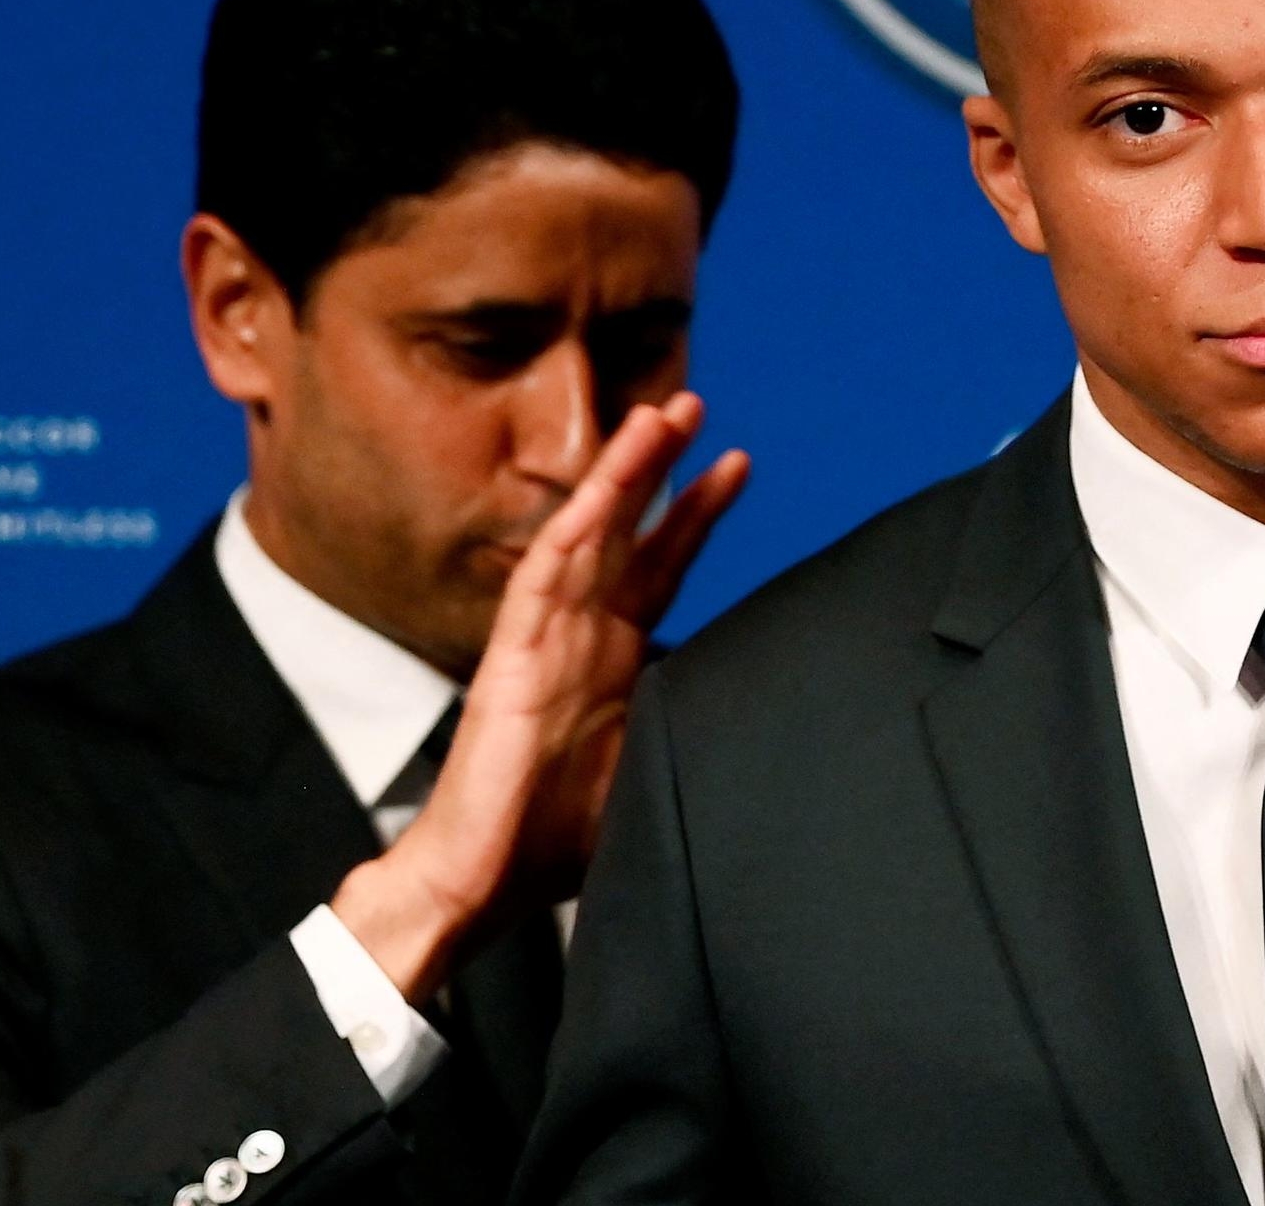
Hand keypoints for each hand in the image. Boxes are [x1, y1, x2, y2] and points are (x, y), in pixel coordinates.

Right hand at [332, 392, 747, 1000]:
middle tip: (694, 403)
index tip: (737, 463)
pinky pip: (540, 581)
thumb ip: (690, 725)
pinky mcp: (510, 659)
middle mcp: (579, 635)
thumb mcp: (650, 768)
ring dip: (619, 474)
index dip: (696, 514)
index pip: (660, 565)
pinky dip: (571, 533)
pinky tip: (602, 493)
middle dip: (660, 466)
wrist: (480, 883)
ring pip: (584, 534)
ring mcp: (543, 640)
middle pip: (626, 530)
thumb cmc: (555, 837)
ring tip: (657, 416)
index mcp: (612, 657)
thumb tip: (762, 714)